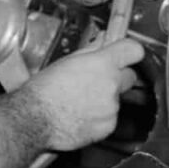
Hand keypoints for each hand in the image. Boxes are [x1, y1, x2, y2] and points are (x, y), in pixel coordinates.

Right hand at [20, 38, 143, 150]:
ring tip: (78, 100)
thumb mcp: (65, 61)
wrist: (34, 119)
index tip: (124, 53)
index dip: (129, 51)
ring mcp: (112, 107)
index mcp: (102, 64)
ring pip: (116, 99)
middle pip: (129, 76)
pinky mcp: (108, 126)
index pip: (134, 50)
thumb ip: (91, 50)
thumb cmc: (44, 90)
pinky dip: (98, 116)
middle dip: (117, 76)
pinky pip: (110, 117)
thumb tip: (103, 41)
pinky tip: (79, 114)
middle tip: (95, 79)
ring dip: (103, 98)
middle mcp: (111, 85)